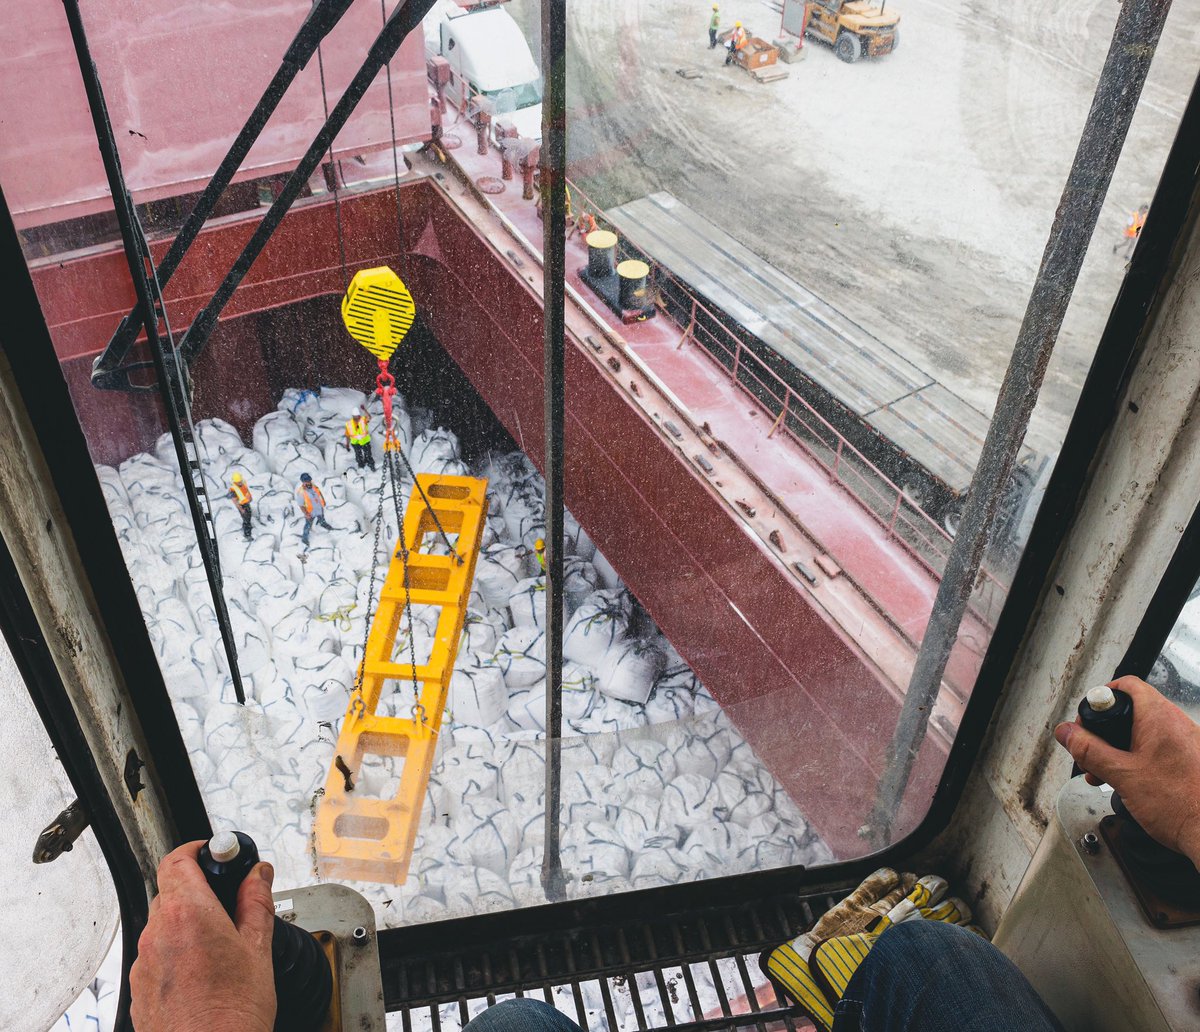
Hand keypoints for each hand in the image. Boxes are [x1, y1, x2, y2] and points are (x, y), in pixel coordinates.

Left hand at [130, 841, 276, 1031]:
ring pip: (164, 925)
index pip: (177, 859)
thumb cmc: (232, 1013)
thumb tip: (258, 875)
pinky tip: (204, 972)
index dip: (197, 849)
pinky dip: (177, 953)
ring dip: (188, 924)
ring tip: (221, 946)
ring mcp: (144, 964)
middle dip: (199, 889)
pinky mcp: (139, 989)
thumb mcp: (258, 947)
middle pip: (171, 891)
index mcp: (187, 914)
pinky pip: (157, 956)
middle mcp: (157, 934)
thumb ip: (256, 901)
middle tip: (229, 900)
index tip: (216, 853)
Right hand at [1054, 676, 1199, 866]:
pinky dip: (1139, 758)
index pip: (1126, 686)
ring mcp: (1188, 741)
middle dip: (1105, 732)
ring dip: (1120, 748)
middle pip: (1132, 710)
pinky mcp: (1192, 759)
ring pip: (1144, 732)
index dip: (1102, 699)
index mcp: (1160, 718)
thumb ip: (1089, 750)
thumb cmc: (1181, 806)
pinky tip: (1130, 781)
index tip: (1087, 719)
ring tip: (1108, 772)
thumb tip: (1067, 732)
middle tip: (1092, 752)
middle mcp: (1177, 724)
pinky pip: (1159, 748)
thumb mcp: (1122, 775)